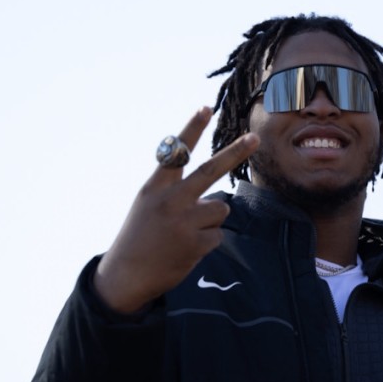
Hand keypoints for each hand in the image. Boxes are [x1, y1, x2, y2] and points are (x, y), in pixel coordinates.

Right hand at [94, 107, 258, 313]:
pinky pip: (217, 235)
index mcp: (155, 186)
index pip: (176, 152)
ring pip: (220, 209)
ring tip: (187, 232)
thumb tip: (215, 197)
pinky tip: (186, 249)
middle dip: (236, 152)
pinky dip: (207, 242)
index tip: (206, 107)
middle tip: (255, 137)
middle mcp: (170, 200)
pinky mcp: (195, 244)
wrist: (127, 273)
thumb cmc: (140, 235)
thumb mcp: (147, 203)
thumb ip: (174, 191)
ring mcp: (184, 222)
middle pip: (211, 171)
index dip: (192, 129)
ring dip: (211, 220)